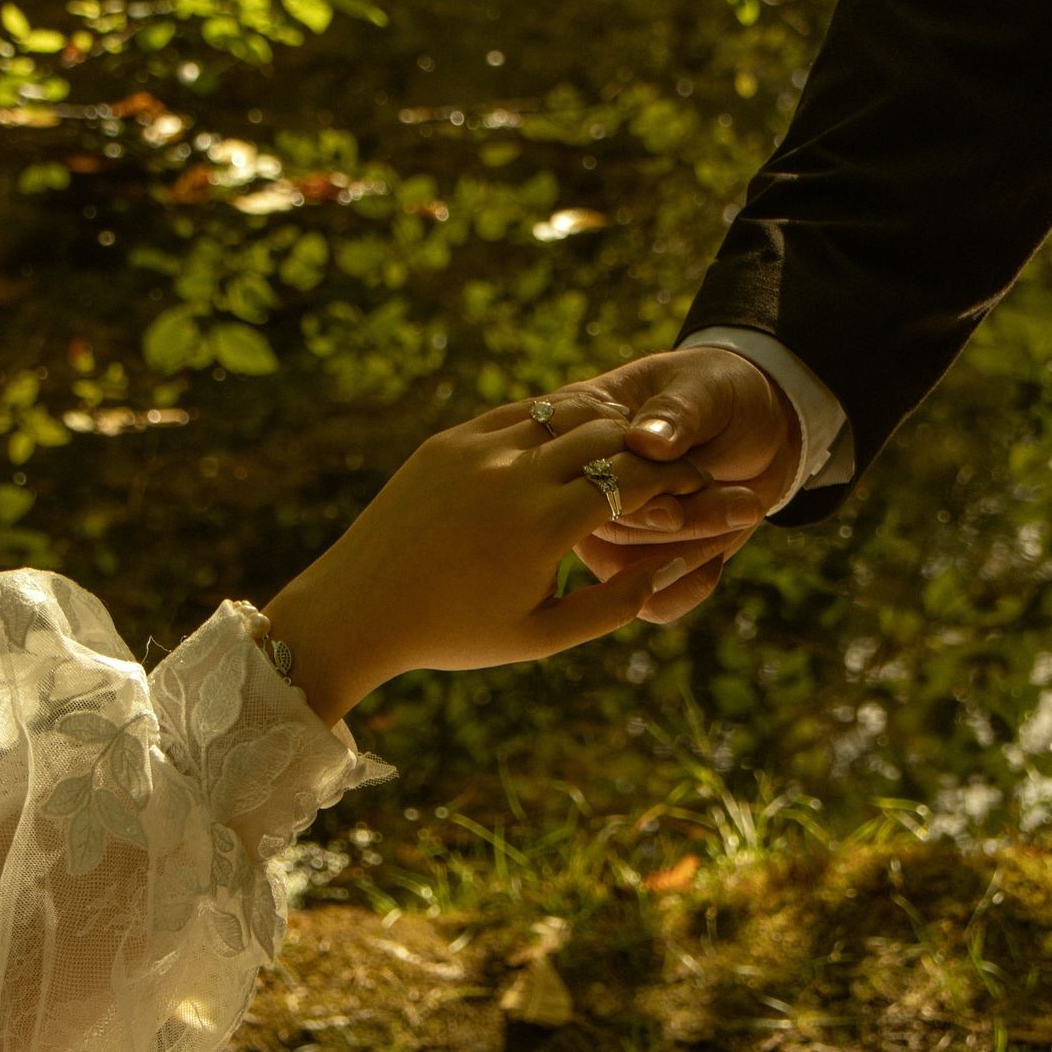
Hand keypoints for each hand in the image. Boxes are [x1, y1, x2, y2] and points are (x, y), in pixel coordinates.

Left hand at [261, 392, 709, 723]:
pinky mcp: (448, 440)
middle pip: (608, 437)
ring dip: (603, 426)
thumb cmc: (455, 633)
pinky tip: (570, 438)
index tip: (692, 485)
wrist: (359, 608)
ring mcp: (478, 450)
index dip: (674, 478)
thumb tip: (670, 569)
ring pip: (564, 415)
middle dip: (647, 448)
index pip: (634, 480)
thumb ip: (615, 605)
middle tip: (669, 460)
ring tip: (626, 448)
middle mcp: (514, 476)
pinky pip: (519, 414)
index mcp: (543, 527)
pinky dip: (553, 421)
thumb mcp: (543, 636)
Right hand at [548, 348, 800, 622]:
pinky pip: (650, 603)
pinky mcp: (634, 566)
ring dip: (695, 548)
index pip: (577, 471)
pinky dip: (691, 587)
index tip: (693, 482)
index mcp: (575, 430)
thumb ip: (675, 413)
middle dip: (678, 522)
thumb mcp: (703, 387)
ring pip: (628, 572)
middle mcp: (579, 487)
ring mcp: (605, 530)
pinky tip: (720, 558)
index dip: (629, 489)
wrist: (757, 425)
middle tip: (743, 502)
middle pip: (604, 526)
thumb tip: (645, 442)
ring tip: (747, 506)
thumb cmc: (718, 391)